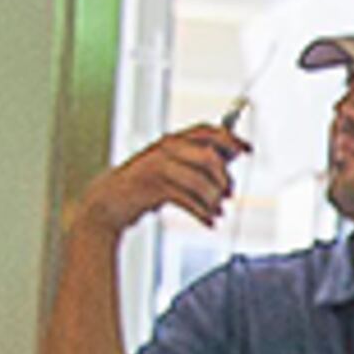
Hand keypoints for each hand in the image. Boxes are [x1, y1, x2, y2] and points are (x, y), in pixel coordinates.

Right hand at [73, 124, 246, 238]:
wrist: (106, 203)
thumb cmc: (142, 187)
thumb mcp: (170, 169)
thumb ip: (196, 160)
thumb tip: (231, 155)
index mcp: (170, 141)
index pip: (206, 131)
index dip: (230, 138)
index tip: (248, 150)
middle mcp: (164, 149)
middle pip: (210, 157)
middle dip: (224, 178)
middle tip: (228, 195)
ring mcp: (157, 166)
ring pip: (202, 180)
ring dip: (214, 200)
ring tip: (217, 212)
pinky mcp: (152, 187)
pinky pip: (189, 200)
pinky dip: (203, 213)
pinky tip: (209, 222)